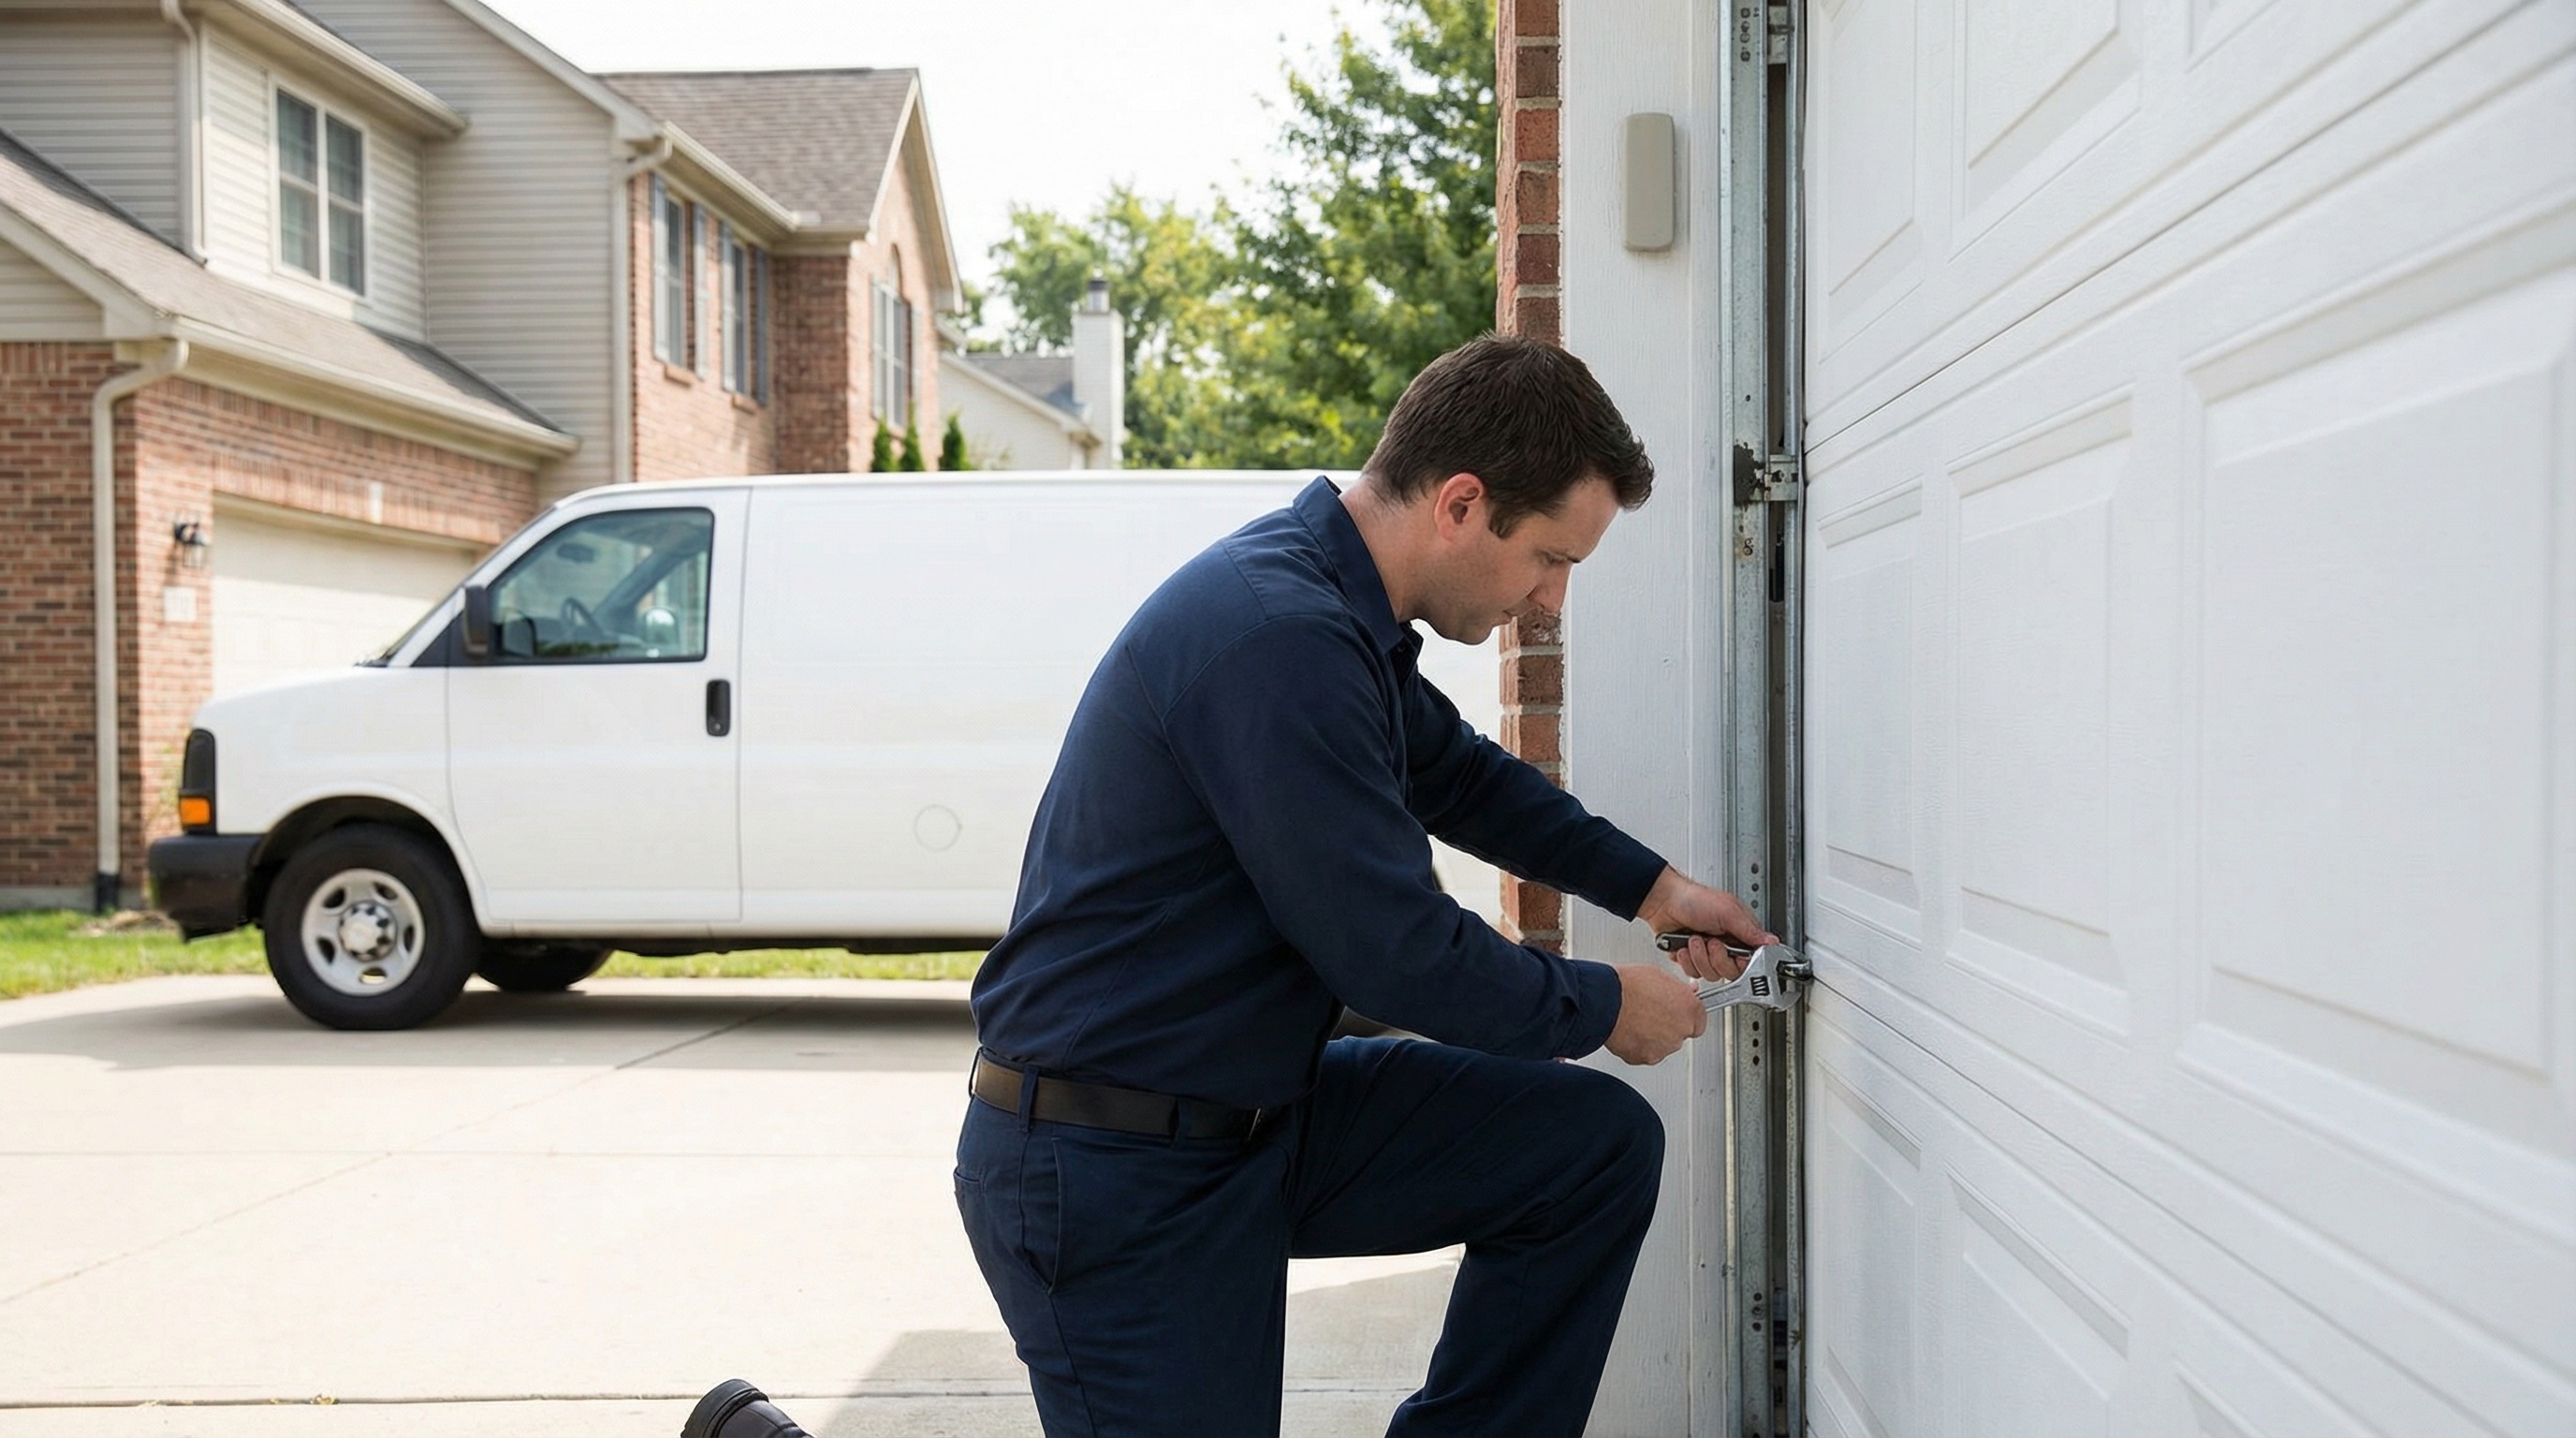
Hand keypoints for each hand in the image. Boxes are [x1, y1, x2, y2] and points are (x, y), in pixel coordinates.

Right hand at [1605, 962, 1706, 1064]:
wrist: (1603, 1000)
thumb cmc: (1628, 985)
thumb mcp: (1660, 976)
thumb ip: (1678, 989)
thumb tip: (1685, 992)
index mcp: (1690, 1010)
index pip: (1700, 1020)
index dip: (1685, 1014)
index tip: (1678, 1010)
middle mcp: (1680, 1032)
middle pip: (1680, 1033)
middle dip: (1669, 1025)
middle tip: (1652, 1011)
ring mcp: (1663, 1047)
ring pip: (1663, 1045)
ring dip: (1654, 1036)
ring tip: (1636, 1018)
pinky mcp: (1644, 1058)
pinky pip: (1645, 1053)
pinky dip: (1638, 1045)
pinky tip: (1629, 1028)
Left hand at [1636, 867, 1778, 981]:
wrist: (1663, 901)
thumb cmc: (1693, 899)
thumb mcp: (1727, 911)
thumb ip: (1750, 930)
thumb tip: (1772, 942)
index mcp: (1739, 932)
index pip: (1751, 960)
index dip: (1743, 962)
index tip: (1734, 955)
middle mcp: (1725, 945)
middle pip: (1731, 972)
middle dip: (1717, 958)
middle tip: (1710, 942)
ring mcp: (1707, 954)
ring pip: (1711, 974)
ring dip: (1699, 957)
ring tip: (1694, 939)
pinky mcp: (1691, 959)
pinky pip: (1693, 973)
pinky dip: (1686, 960)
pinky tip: (1683, 947)